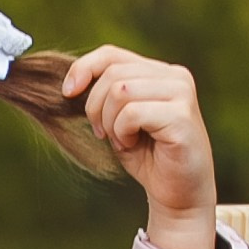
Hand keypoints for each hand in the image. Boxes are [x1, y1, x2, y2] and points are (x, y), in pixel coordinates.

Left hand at [62, 47, 217, 248]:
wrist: (178, 194)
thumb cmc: (149, 158)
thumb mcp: (119, 120)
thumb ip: (106, 96)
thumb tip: (71, 82)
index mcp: (160, 72)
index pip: (112, 55)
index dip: (84, 68)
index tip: (67, 92)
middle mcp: (175, 77)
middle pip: (112, 74)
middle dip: (95, 107)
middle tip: (103, 133)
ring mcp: (182, 94)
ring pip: (120, 91)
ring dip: (110, 122)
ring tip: (123, 140)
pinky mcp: (182, 116)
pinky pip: (132, 113)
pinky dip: (122, 132)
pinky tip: (132, 144)